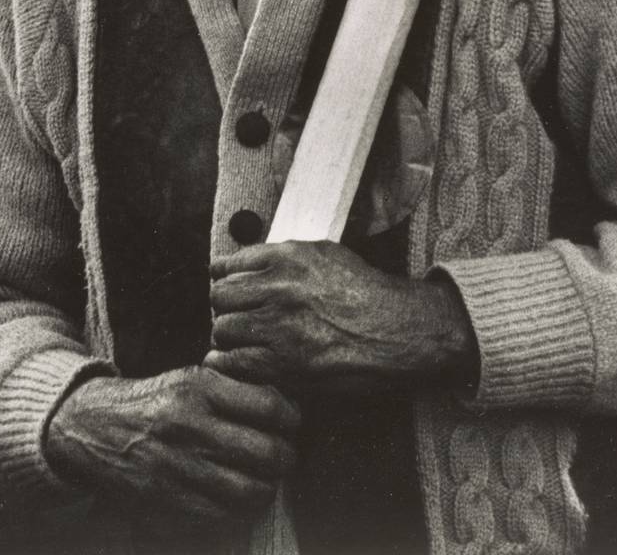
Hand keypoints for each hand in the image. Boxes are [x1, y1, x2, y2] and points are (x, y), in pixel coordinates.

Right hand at [44, 366, 299, 533]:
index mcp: (200, 388)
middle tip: (285, 456)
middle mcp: (190, 425)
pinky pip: (220, 515)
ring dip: (266, 489)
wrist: (96, 427)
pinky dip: (238, 510)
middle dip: (285, 458)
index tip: (293, 423)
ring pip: (248, 490)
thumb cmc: (156, 399)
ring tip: (265, 480)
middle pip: (266, 453)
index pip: (270, 406)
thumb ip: (235, 388)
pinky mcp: (167, 498)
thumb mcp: (192, 377)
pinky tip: (238, 498)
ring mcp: (178, 465)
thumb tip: (286, 406)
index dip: (292, 419)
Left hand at [208, 241, 477, 392]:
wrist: (397, 329)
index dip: (224, 279)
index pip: (229, 265)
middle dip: (224, 308)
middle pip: (219, 297)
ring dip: (229, 337)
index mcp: (288, 256)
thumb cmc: (365, 291)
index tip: (228, 288)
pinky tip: (242, 361)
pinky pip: (237, 362)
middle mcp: (280, 287)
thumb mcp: (325, 254)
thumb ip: (285, 256)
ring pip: (224, 329)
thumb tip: (249, 262)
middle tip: (235, 317)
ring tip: (243, 341)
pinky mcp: (286, 363)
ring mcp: (281, 326)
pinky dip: (233, 363)